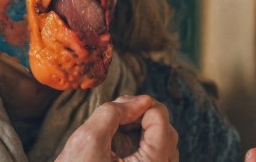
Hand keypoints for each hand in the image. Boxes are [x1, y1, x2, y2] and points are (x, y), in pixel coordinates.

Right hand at [56, 94, 178, 161]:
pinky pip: (156, 158)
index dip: (139, 104)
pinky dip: (143, 144)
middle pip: (166, 131)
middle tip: (116, 112)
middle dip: (143, 115)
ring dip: (144, 129)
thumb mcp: (88, 139)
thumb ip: (112, 112)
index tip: (118, 105)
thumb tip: (139, 100)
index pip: (160, 118)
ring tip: (118, 125)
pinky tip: (122, 141)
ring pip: (164, 145)